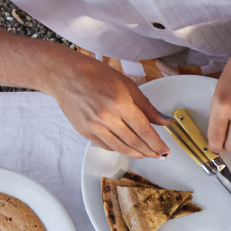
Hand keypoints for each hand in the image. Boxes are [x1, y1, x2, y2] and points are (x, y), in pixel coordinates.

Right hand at [45, 55, 169, 158]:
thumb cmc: (96, 75)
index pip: (144, 130)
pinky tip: (127, 147)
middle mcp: (106, 117)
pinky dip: (119, 148)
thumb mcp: (127, 86)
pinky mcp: (84, 131)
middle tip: (159, 155)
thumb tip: (164, 121)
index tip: (165, 151)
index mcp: (120, 103)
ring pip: (120, 148)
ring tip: (146, 154)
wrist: (65, 75)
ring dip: (136, 154)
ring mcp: (93, 126)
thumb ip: (147, 107)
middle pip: (134, 142)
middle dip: (149, 151)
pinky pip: (106, 146)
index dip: (157, 144)